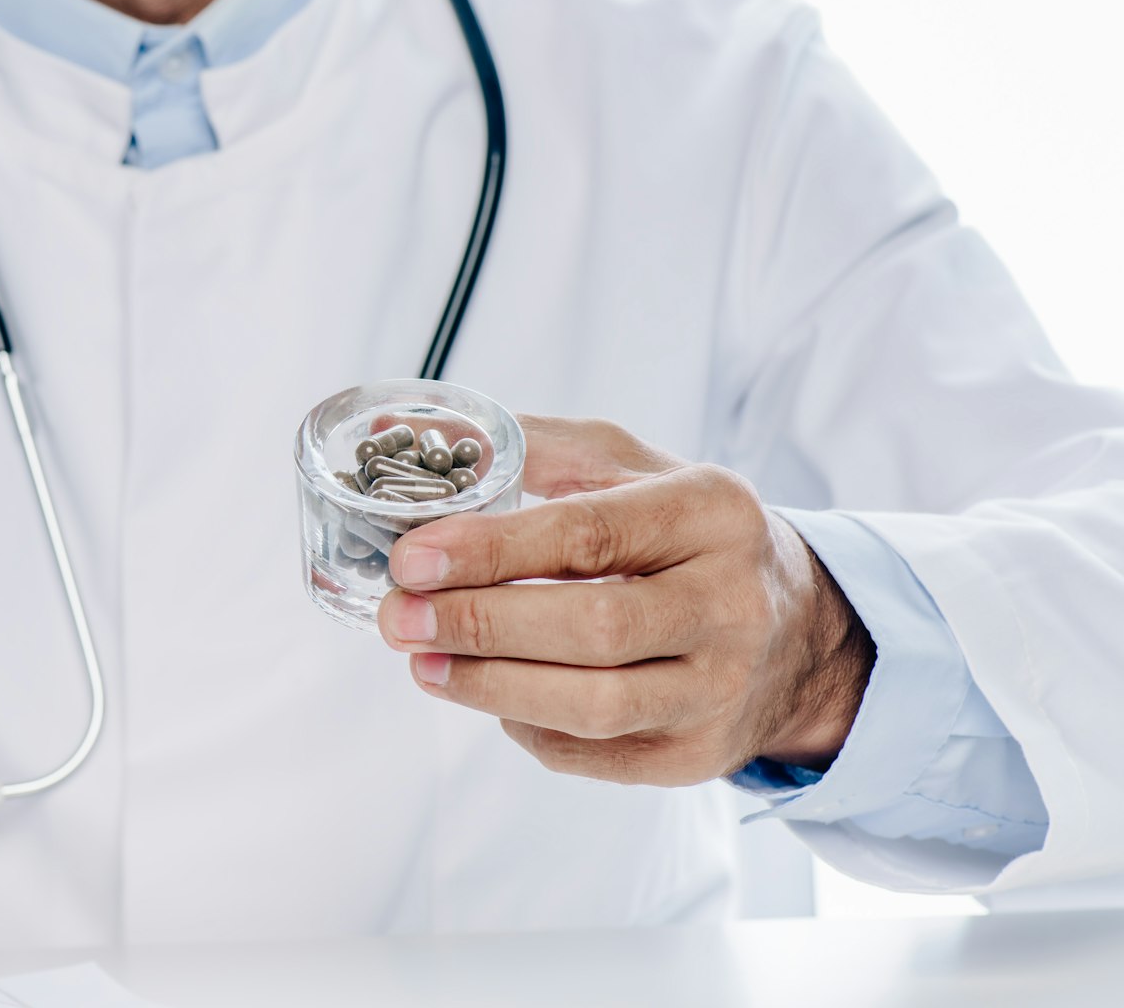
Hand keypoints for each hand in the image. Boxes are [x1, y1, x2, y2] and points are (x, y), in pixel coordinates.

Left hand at [375, 417, 874, 785]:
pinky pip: (595, 754)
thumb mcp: (630, 466)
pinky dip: (528, 727)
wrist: (795, 629)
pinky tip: (489, 695)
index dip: (490, 551)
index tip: (411, 559)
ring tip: (422, 662)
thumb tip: (419, 437)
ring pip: (595, 705)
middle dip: (479, 625)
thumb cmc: (684, 535)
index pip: (589, 534)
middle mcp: (731, 603)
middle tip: (399, 617)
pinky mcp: (700, 756)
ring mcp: (722, 688)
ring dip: (490, 687)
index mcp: (712, 512)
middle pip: (592, 627)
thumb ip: (535, 447)